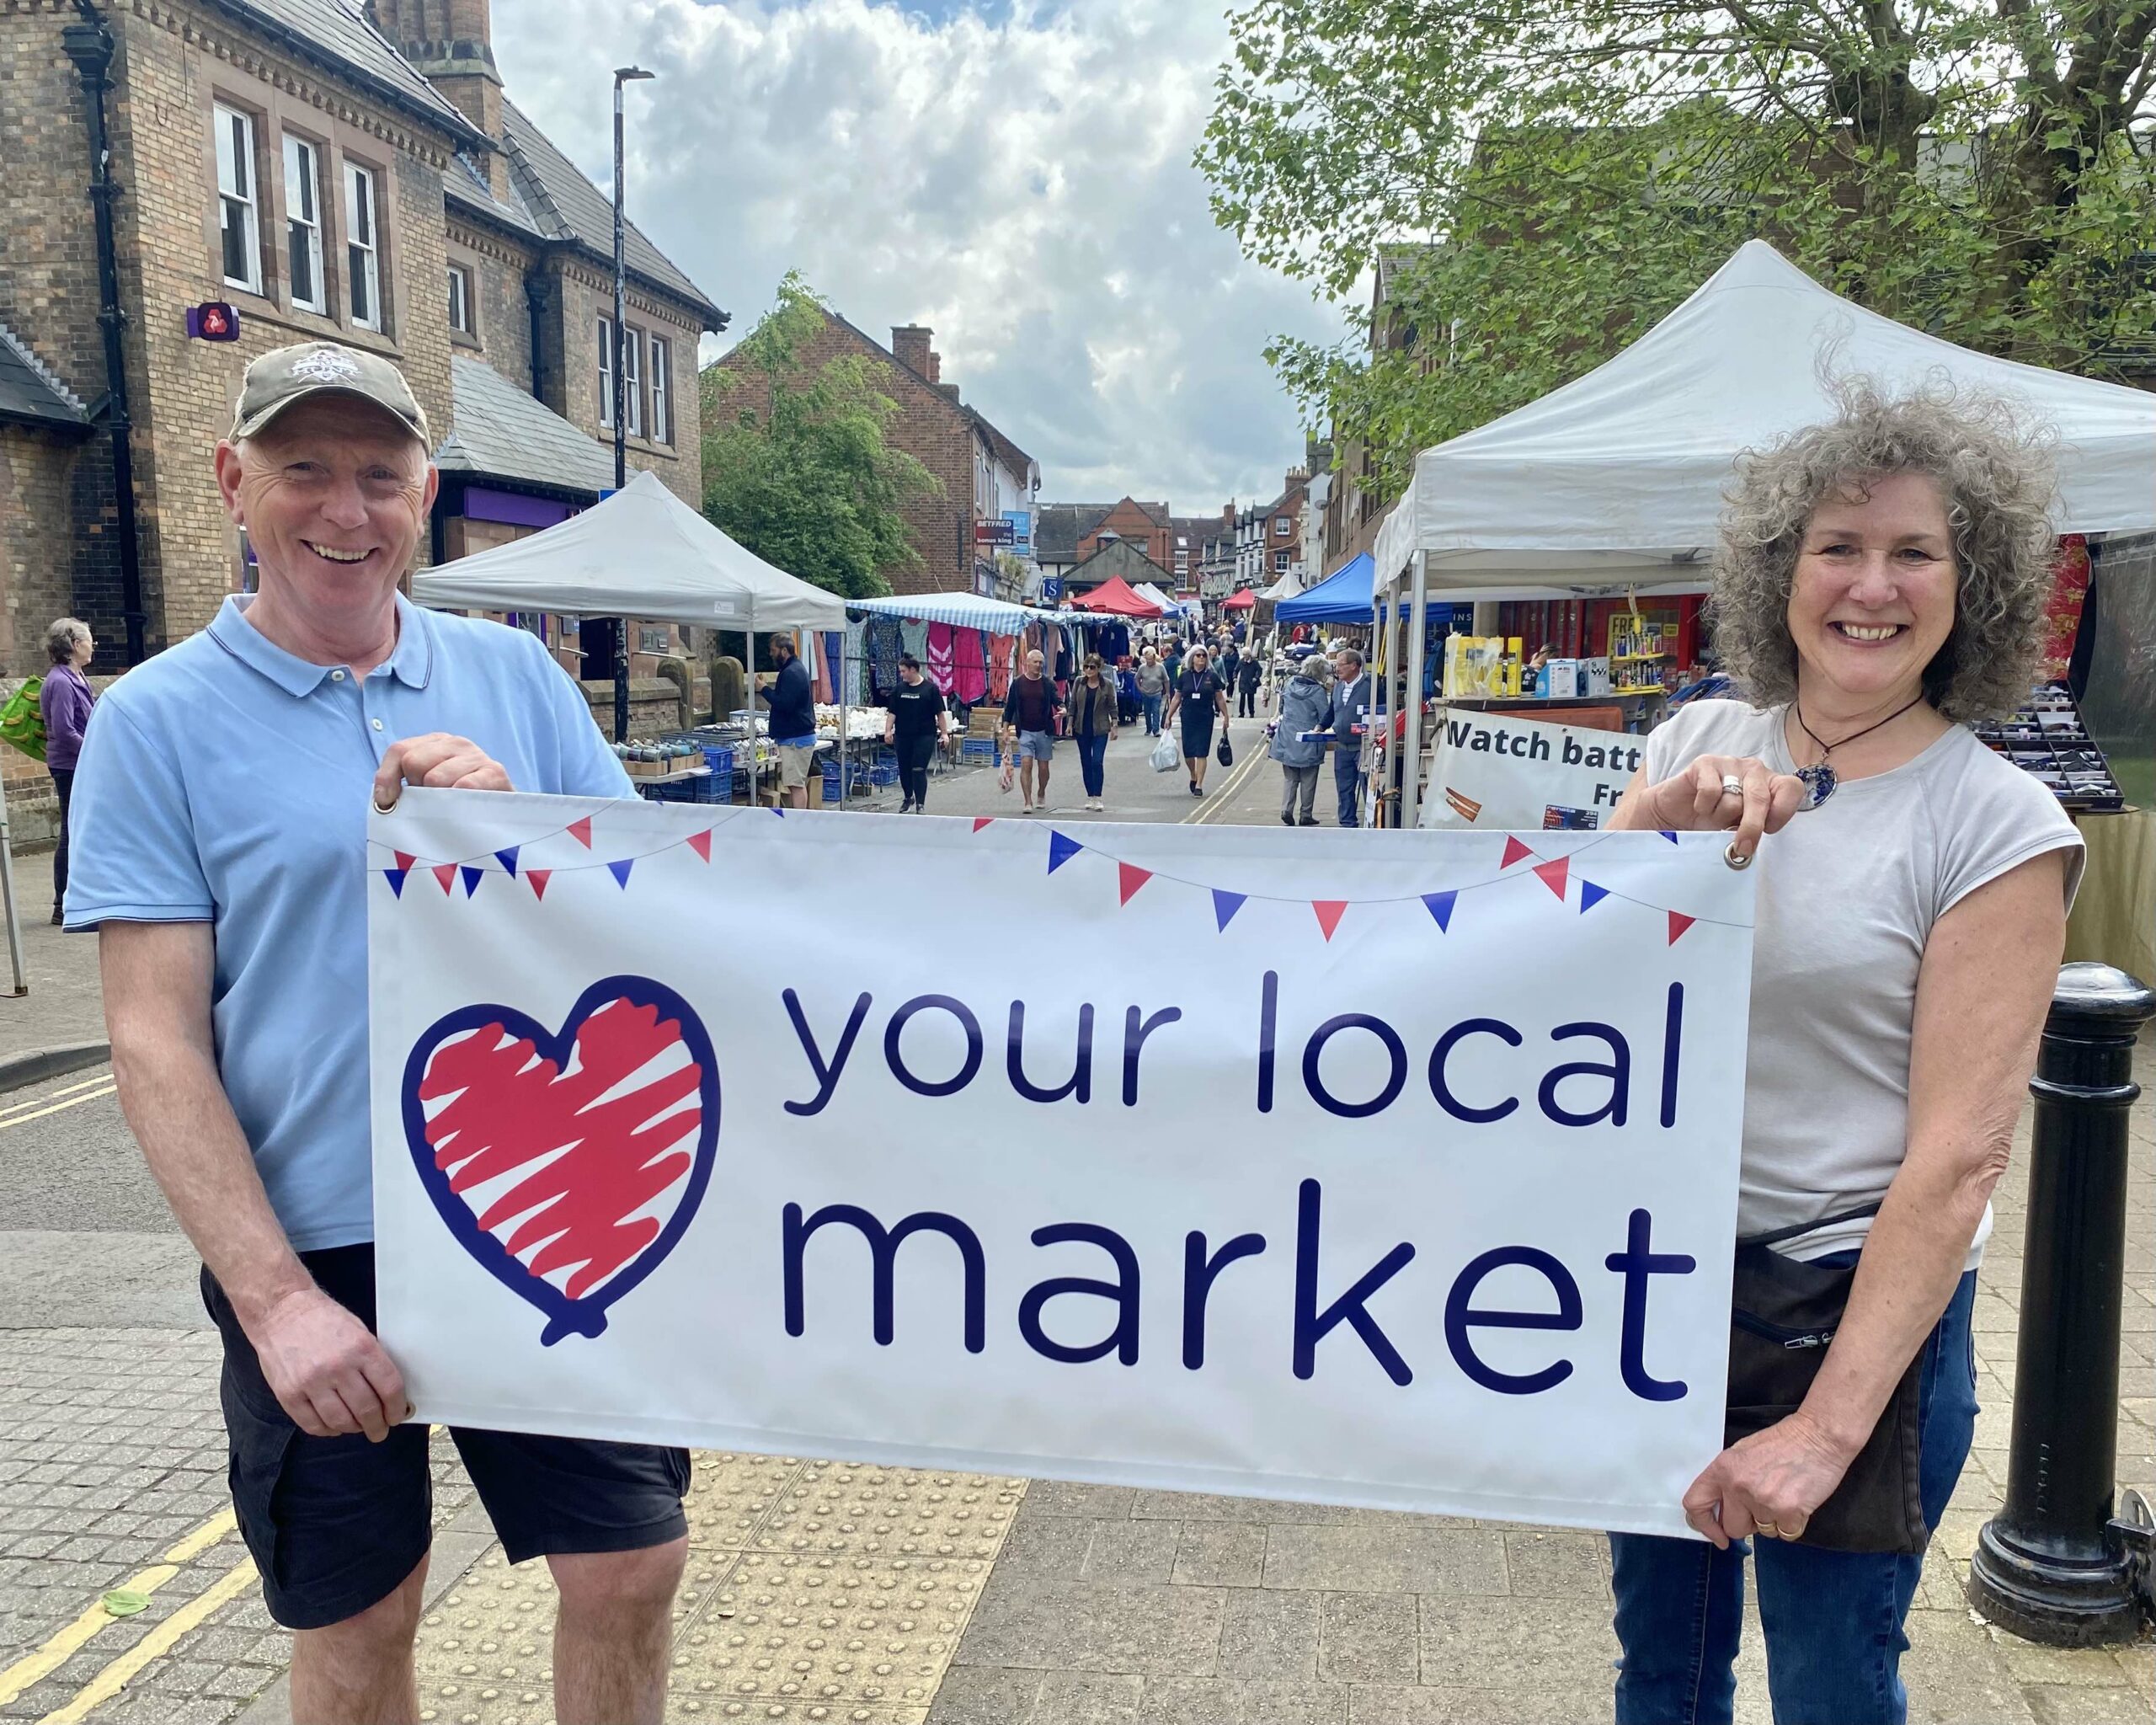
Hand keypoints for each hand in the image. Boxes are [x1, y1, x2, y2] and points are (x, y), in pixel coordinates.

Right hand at [248, 1285, 409, 1441]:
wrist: (281, 1311)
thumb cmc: (323, 1320)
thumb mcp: (359, 1331)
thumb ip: (372, 1361)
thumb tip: (388, 1393)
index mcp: (361, 1348)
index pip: (389, 1388)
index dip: (397, 1408)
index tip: (397, 1415)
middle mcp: (337, 1367)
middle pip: (367, 1410)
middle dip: (378, 1426)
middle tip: (379, 1431)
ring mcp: (311, 1383)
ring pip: (341, 1422)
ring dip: (354, 1430)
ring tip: (358, 1427)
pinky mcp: (289, 1394)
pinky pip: (313, 1425)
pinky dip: (328, 1431)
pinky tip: (334, 1426)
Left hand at [372, 734, 513, 810]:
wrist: (503, 812)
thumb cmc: (458, 801)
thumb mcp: (426, 787)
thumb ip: (401, 784)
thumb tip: (383, 799)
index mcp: (435, 742)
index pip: (399, 751)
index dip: (387, 777)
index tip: (386, 802)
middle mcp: (456, 743)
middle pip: (414, 761)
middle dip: (417, 788)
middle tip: (432, 801)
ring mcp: (476, 755)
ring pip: (435, 777)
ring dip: (438, 799)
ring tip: (450, 806)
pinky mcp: (495, 772)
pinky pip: (463, 786)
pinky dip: (457, 802)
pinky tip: (464, 808)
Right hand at [1643, 754, 1805, 862]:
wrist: (1674, 813)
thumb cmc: (1712, 821)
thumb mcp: (1740, 827)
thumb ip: (1753, 828)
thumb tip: (1751, 845)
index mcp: (1769, 784)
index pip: (1791, 789)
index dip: (1783, 811)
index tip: (1768, 830)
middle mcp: (1754, 769)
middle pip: (1761, 799)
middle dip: (1751, 827)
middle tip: (1741, 848)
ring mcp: (1730, 763)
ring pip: (1734, 800)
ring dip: (1719, 817)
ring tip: (1711, 816)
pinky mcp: (1706, 763)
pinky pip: (1711, 792)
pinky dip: (1704, 807)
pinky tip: (1699, 807)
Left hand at [1681, 1408, 1850, 1547]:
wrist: (1819, 1436)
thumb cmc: (1785, 1442)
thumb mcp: (1743, 1452)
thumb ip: (1728, 1479)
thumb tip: (1721, 1507)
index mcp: (1723, 1468)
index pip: (1695, 1503)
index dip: (1704, 1524)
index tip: (1716, 1535)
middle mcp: (1739, 1486)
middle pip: (1733, 1527)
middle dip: (1747, 1523)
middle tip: (1762, 1506)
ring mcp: (1763, 1500)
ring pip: (1762, 1532)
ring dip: (1772, 1521)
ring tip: (1783, 1495)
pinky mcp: (1789, 1512)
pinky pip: (1785, 1534)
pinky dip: (1792, 1524)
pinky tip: (1796, 1502)